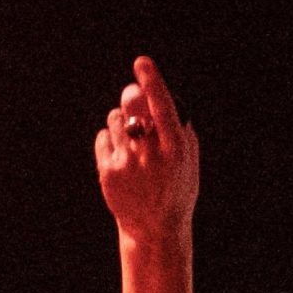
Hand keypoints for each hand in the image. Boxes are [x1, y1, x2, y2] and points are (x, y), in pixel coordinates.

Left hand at [95, 56, 199, 246]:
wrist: (156, 229)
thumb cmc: (176, 187)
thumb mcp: (189, 161)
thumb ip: (180, 128)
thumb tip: (159, 94)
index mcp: (176, 151)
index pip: (162, 108)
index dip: (152, 83)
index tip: (141, 62)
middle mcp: (151, 157)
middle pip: (132, 107)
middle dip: (131, 94)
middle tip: (132, 94)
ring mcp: (126, 165)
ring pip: (115, 119)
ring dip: (122, 121)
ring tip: (132, 140)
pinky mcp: (107, 173)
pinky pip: (102, 137)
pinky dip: (110, 139)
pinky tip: (121, 156)